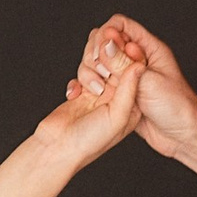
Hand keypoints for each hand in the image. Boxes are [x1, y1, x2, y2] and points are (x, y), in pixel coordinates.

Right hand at [33, 39, 143, 158]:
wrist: (59, 151)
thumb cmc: (92, 143)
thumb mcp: (119, 117)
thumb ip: (128, 88)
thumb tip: (137, 63)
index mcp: (134, 100)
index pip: (134, 66)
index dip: (125, 52)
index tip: (115, 46)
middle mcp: (120, 95)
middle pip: (116, 60)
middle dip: (104, 58)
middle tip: (100, 70)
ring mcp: (101, 93)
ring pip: (98, 63)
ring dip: (89, 69)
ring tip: (89, 88)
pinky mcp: (84, 92)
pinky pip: (82, 72)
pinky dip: (77, 80)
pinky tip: (76, 95)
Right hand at [67, 16, 196, 167]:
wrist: (183, 138)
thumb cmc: (177, 108)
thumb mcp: (149, 82)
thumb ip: (124, 63)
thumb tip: (105, 42)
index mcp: (150, 49)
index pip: (121, 25)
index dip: (107, 34)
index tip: (101, 51)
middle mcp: (137, 60)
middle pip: (105, 42)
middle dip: (96, 53)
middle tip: (102, 73)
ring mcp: (127, 77)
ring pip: (99, 63)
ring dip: (92, 71)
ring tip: (99, 86)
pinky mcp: (120, 93)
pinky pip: (100, 82)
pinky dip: (91, 85)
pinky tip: (89, 93)